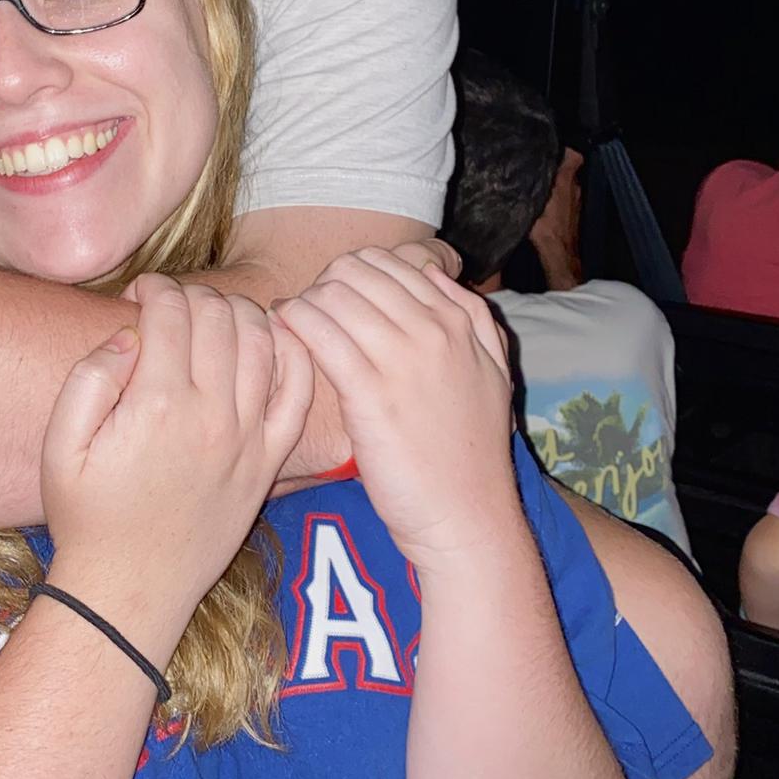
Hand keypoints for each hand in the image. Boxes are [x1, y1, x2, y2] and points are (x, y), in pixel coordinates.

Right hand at [41, 276, 311, 660]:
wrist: (130, 588)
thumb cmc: (88, 516)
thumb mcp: (61, 445)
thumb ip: (90, 378)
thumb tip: (129, 334)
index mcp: (158, 404)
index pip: (171, 312)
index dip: (152, 289)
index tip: (138, 295)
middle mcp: (212, 415)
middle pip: (219, 316)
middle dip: (192, 294)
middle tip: (171, 307)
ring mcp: (248, 438)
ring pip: (263, 341)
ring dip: (239, 312)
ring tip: (212, 317)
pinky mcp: (269, 461)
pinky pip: (299, 391)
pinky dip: (294, 351)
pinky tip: (273, 336)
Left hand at [272, 249, 519, 572]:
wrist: (467, 515)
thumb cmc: (471, 451)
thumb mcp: (494, 374)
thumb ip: (473, 317)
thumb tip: (435, 274)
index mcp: (456, 321)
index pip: (387, 262)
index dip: (349, 273)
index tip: (333, 298)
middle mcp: (431, 331)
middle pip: (354, 271)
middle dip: (322, 284)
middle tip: (308, 312)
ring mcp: (401, 360)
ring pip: (332, 296)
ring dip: (302, 303)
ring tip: (290, 324)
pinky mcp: (369, 394)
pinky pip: (319, 334)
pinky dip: (292, 324)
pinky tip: (283, 336)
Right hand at [528, 147, 584, 288]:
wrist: (558, 251)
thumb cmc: (547, 227)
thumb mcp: (535, 198)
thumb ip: (534, 179)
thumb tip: (528, 161)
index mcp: (568, 181)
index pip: (573, 156)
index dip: (562, 150)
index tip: (548, 149)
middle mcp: (575, 189)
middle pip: (568, 170)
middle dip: (554, 167)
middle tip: (535, 167)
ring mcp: (575, 202)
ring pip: (566, 184)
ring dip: (554, 183)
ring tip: (535, 183)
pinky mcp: (572, 214)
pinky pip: (564, 198)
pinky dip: (555, 197)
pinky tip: (541, 203)